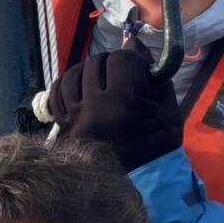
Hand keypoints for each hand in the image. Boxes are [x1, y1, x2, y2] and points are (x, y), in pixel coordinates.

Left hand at [47, 45, 181, 171]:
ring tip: (100, 81)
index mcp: (123, 102)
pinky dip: (66, 87)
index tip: (138, 70)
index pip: (120, 59)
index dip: (132, 60)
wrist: (143, 179)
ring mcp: (77, 118)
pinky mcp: (66, 127)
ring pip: (73, 75)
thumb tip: (133, 43)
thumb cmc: (159, 142)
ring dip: (87, 72)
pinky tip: (80, 89)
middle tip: (121, 76)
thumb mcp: (166, 106)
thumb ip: (152, 72)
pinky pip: (57, 95)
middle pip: (95, 63)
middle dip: (110, 64)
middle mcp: (95, 108)